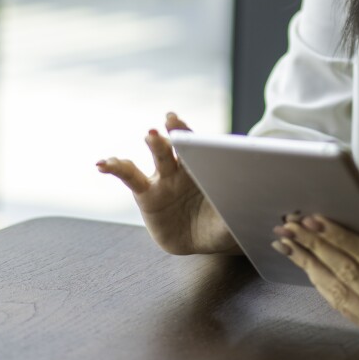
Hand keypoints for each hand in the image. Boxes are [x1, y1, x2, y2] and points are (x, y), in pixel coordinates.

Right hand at [97, 113, 238, 254]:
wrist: (206, 235)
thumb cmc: (224, 218)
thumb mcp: (234, 217)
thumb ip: (237, 211)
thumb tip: (256, 207)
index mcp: (207, 166)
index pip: (200, 146)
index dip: (193, 136)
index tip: (185, 124)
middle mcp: (184, 167)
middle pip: (179, 147)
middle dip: (173, 135)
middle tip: (167, 125)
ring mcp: (163, 178)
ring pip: (156, 158)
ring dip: (151, 145)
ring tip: (148, 137)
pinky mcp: (146, 194)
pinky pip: (129, 177)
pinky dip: (114, 167)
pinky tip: (102, 163)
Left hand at [273, 216, 358, 344]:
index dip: (337, 237)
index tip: (312, 218)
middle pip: (346, 276)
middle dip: (314, 248)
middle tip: (288, 227)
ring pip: (339, 294)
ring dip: (310, 266)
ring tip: (289, 245)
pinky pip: (346, 307)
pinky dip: (324, 285)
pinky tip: (309, 267)